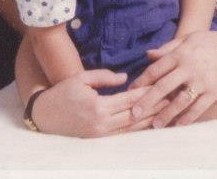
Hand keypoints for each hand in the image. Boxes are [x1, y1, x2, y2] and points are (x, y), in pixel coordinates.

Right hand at [30, 69, 164, 136]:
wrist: (43, 116)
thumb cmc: (62, 93)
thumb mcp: (81, 78)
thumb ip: (104, 77)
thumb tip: (125, 78)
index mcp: (98, 106)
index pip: (130, 99)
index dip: (148, 93)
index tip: (164, 86)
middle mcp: (101, 123)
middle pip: (135, 115)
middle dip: (155, 108)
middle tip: (173, 100)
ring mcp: (99, 134)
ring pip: (130, 128)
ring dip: (149, 121)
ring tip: (166, 113)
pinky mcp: (98, 140)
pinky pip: (122, 134)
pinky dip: (136, 129)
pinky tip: (148, 124)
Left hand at [131, 30, 216, 127]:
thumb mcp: (193, 38)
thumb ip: (170, 47)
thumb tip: (149, 54)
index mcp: (183, 52)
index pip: (157, 69)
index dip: (142, 81)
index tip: (130, 92)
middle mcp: (190, 67)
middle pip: (162, 87)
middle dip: (146, 102)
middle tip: (133, 114)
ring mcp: (202, 81)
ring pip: (178, 102)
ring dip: (164, 115)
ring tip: (154, 125)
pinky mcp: (213, 92)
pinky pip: (196, 109)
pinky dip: (186, 119)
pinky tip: (177, 126)